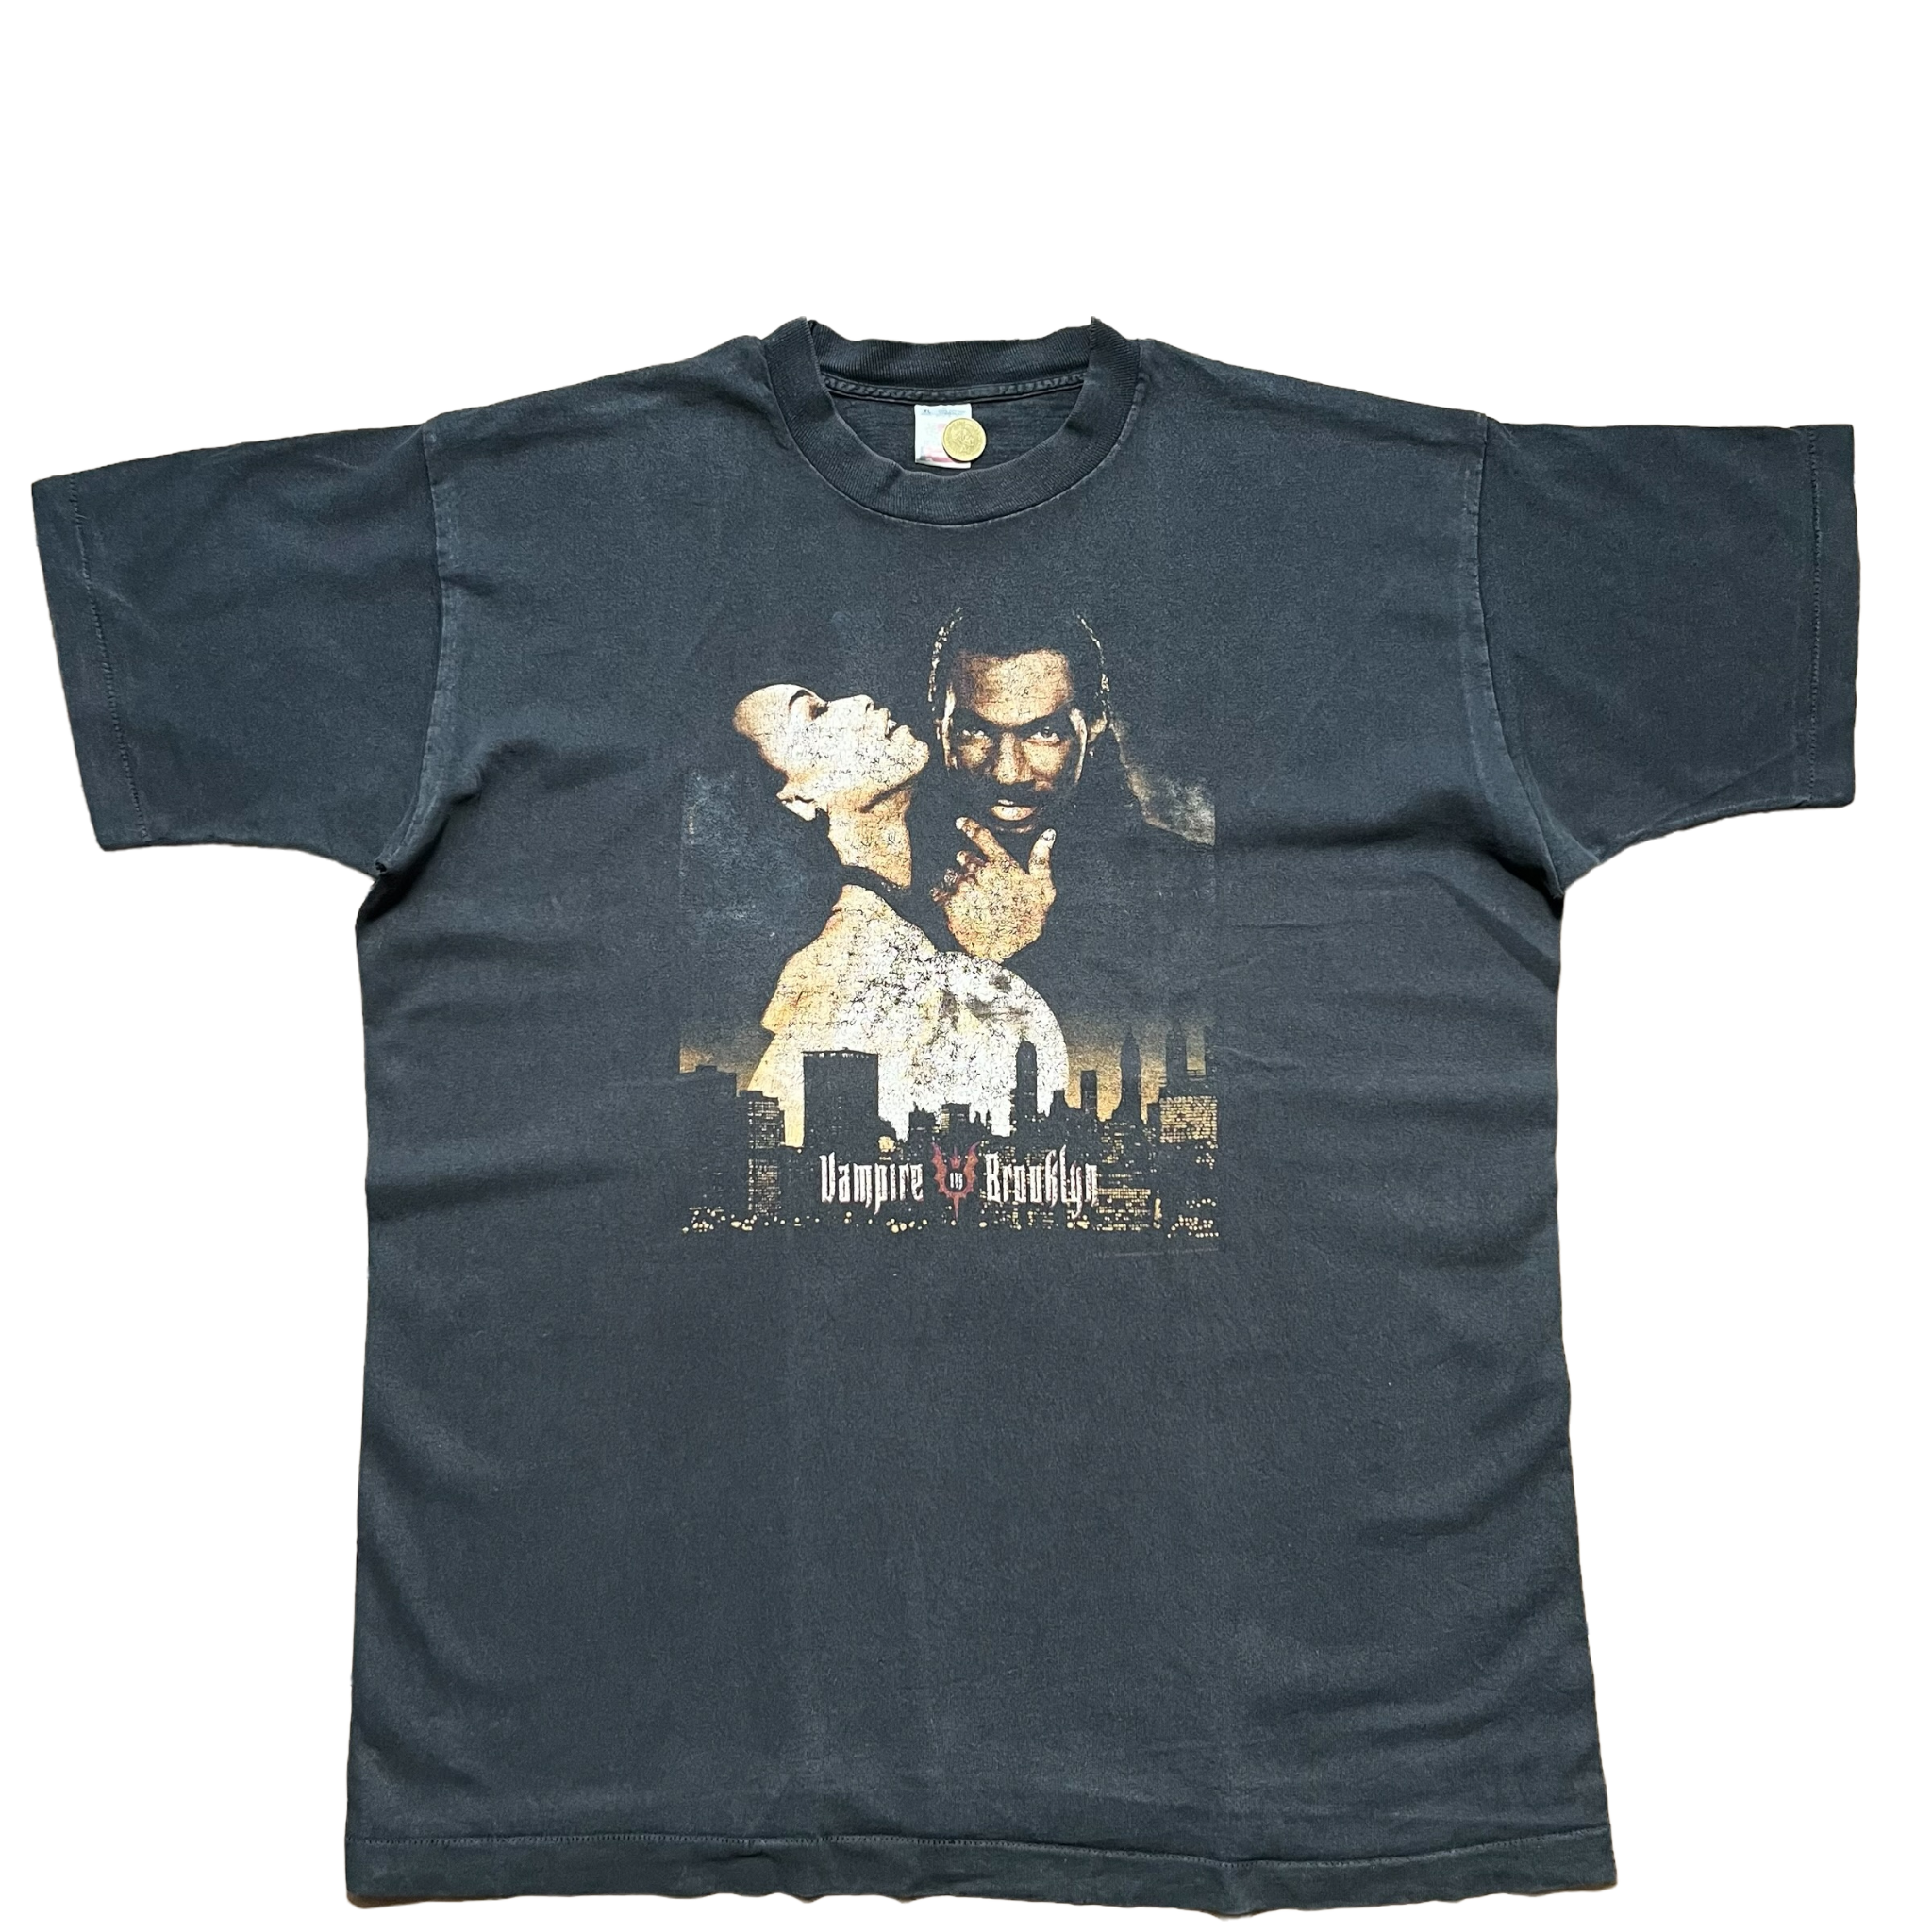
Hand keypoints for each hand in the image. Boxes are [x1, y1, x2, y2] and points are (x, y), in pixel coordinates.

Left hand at [934, 816, 1055, 962]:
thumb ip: (1041, 859)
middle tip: (975, 882)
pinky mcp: (950, 905)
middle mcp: (981, 873)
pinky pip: (938, 891)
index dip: (969, 826)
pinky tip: (954, 905)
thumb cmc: (1030, 921)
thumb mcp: (1044, 890)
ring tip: (967, 898)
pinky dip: (942, 895)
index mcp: (1003, 865)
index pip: (982, 836)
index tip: (959, 822)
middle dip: (965, 864)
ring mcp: (964, 888)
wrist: (1010, 953)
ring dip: (955, 881)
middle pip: (963, 857)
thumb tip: (1049, 833)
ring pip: (950, 873)